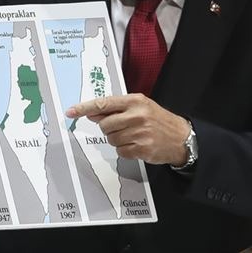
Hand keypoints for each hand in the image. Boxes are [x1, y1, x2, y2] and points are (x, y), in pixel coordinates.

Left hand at [65, 94, 189, 165]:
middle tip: (122, 127)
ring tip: (132, 135)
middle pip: (104, 124)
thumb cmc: (157, 119)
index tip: (70, 111)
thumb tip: (92, 113)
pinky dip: (125, 149)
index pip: (103, 103)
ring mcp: (140, 133)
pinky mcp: (142, 149)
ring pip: (111, 139)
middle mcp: (137, 115)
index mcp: (134, 101)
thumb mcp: (140, 106)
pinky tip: (136, 144)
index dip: (84, 108)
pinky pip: (120, 151)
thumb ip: (116, 108)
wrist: (181, 137)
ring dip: (117, 139)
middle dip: (108, 128)